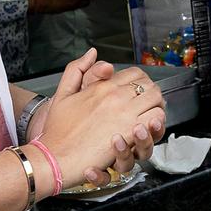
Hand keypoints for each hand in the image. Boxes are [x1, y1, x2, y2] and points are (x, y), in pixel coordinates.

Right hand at [37, 50, 166, 189]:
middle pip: (148, 84)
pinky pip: (154, 120)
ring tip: (152, 115)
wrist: (53, 157)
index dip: (141, 82)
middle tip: (149, 104)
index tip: (140, 92)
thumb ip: (76, 69)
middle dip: (152, 93)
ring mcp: (124, 114)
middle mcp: (115, 97)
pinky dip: (156, 122)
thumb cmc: (57, 131)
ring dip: (157, 106)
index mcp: (102, 86)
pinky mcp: (129, 133)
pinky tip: (149, 128)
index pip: (135, 74)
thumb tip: (92, 53)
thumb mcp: (62, 93)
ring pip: (155, 99)